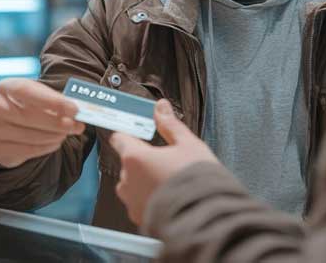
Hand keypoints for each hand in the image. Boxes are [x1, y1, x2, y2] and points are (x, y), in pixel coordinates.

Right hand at [0, 77, 85, 167]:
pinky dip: (47, 146)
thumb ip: (56, 102)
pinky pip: (28, 150)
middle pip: (29, 115)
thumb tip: (78, 112)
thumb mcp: (39, 97)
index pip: (26, 90)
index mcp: (6, 86)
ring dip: (54, 135)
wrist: (5, 127)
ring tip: (67, 133)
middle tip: (77, 125)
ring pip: (30, 135)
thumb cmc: (28, 107)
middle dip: (57, 122)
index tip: (73, 109)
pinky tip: (56, 141)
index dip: (51, 100)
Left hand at [110, 99, 217, 224]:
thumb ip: (170, 125)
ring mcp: (131, 202)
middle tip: (166, 162)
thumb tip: (160, 106)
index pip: (120, 139)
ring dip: (145, 182)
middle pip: (128, 164)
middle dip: (143, 161)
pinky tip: (170, 197)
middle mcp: (127, 180)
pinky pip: (139, 203)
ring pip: (132, 185)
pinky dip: (150, 199)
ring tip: (170, 182)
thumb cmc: (197, 179)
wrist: (206, 218)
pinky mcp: (139, 220)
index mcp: (135, 157)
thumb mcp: (188, 144)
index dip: (128, 135)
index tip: (137, 134)